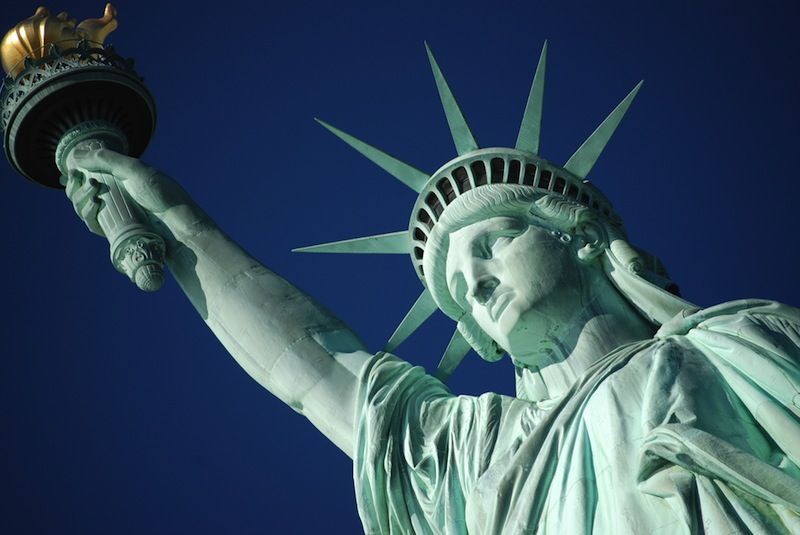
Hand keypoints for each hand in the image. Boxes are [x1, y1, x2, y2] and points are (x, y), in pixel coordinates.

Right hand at [62, 145, 193, 235]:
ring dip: (79, 199)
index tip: (72, 171)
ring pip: (83, 208)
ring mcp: (114, 214)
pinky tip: (93, 206)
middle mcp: (114, 196)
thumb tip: (76, 154)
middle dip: (75, 187)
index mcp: (119, 179)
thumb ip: (107, 160)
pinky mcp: (115, 231)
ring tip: (92, 194)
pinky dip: (87, 215)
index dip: (75, 174)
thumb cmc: (162, 194)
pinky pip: (93, 224)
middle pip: (80, 193)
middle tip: (86, 183)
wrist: (177, 223)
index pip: (87, 175)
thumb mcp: (135, 171)